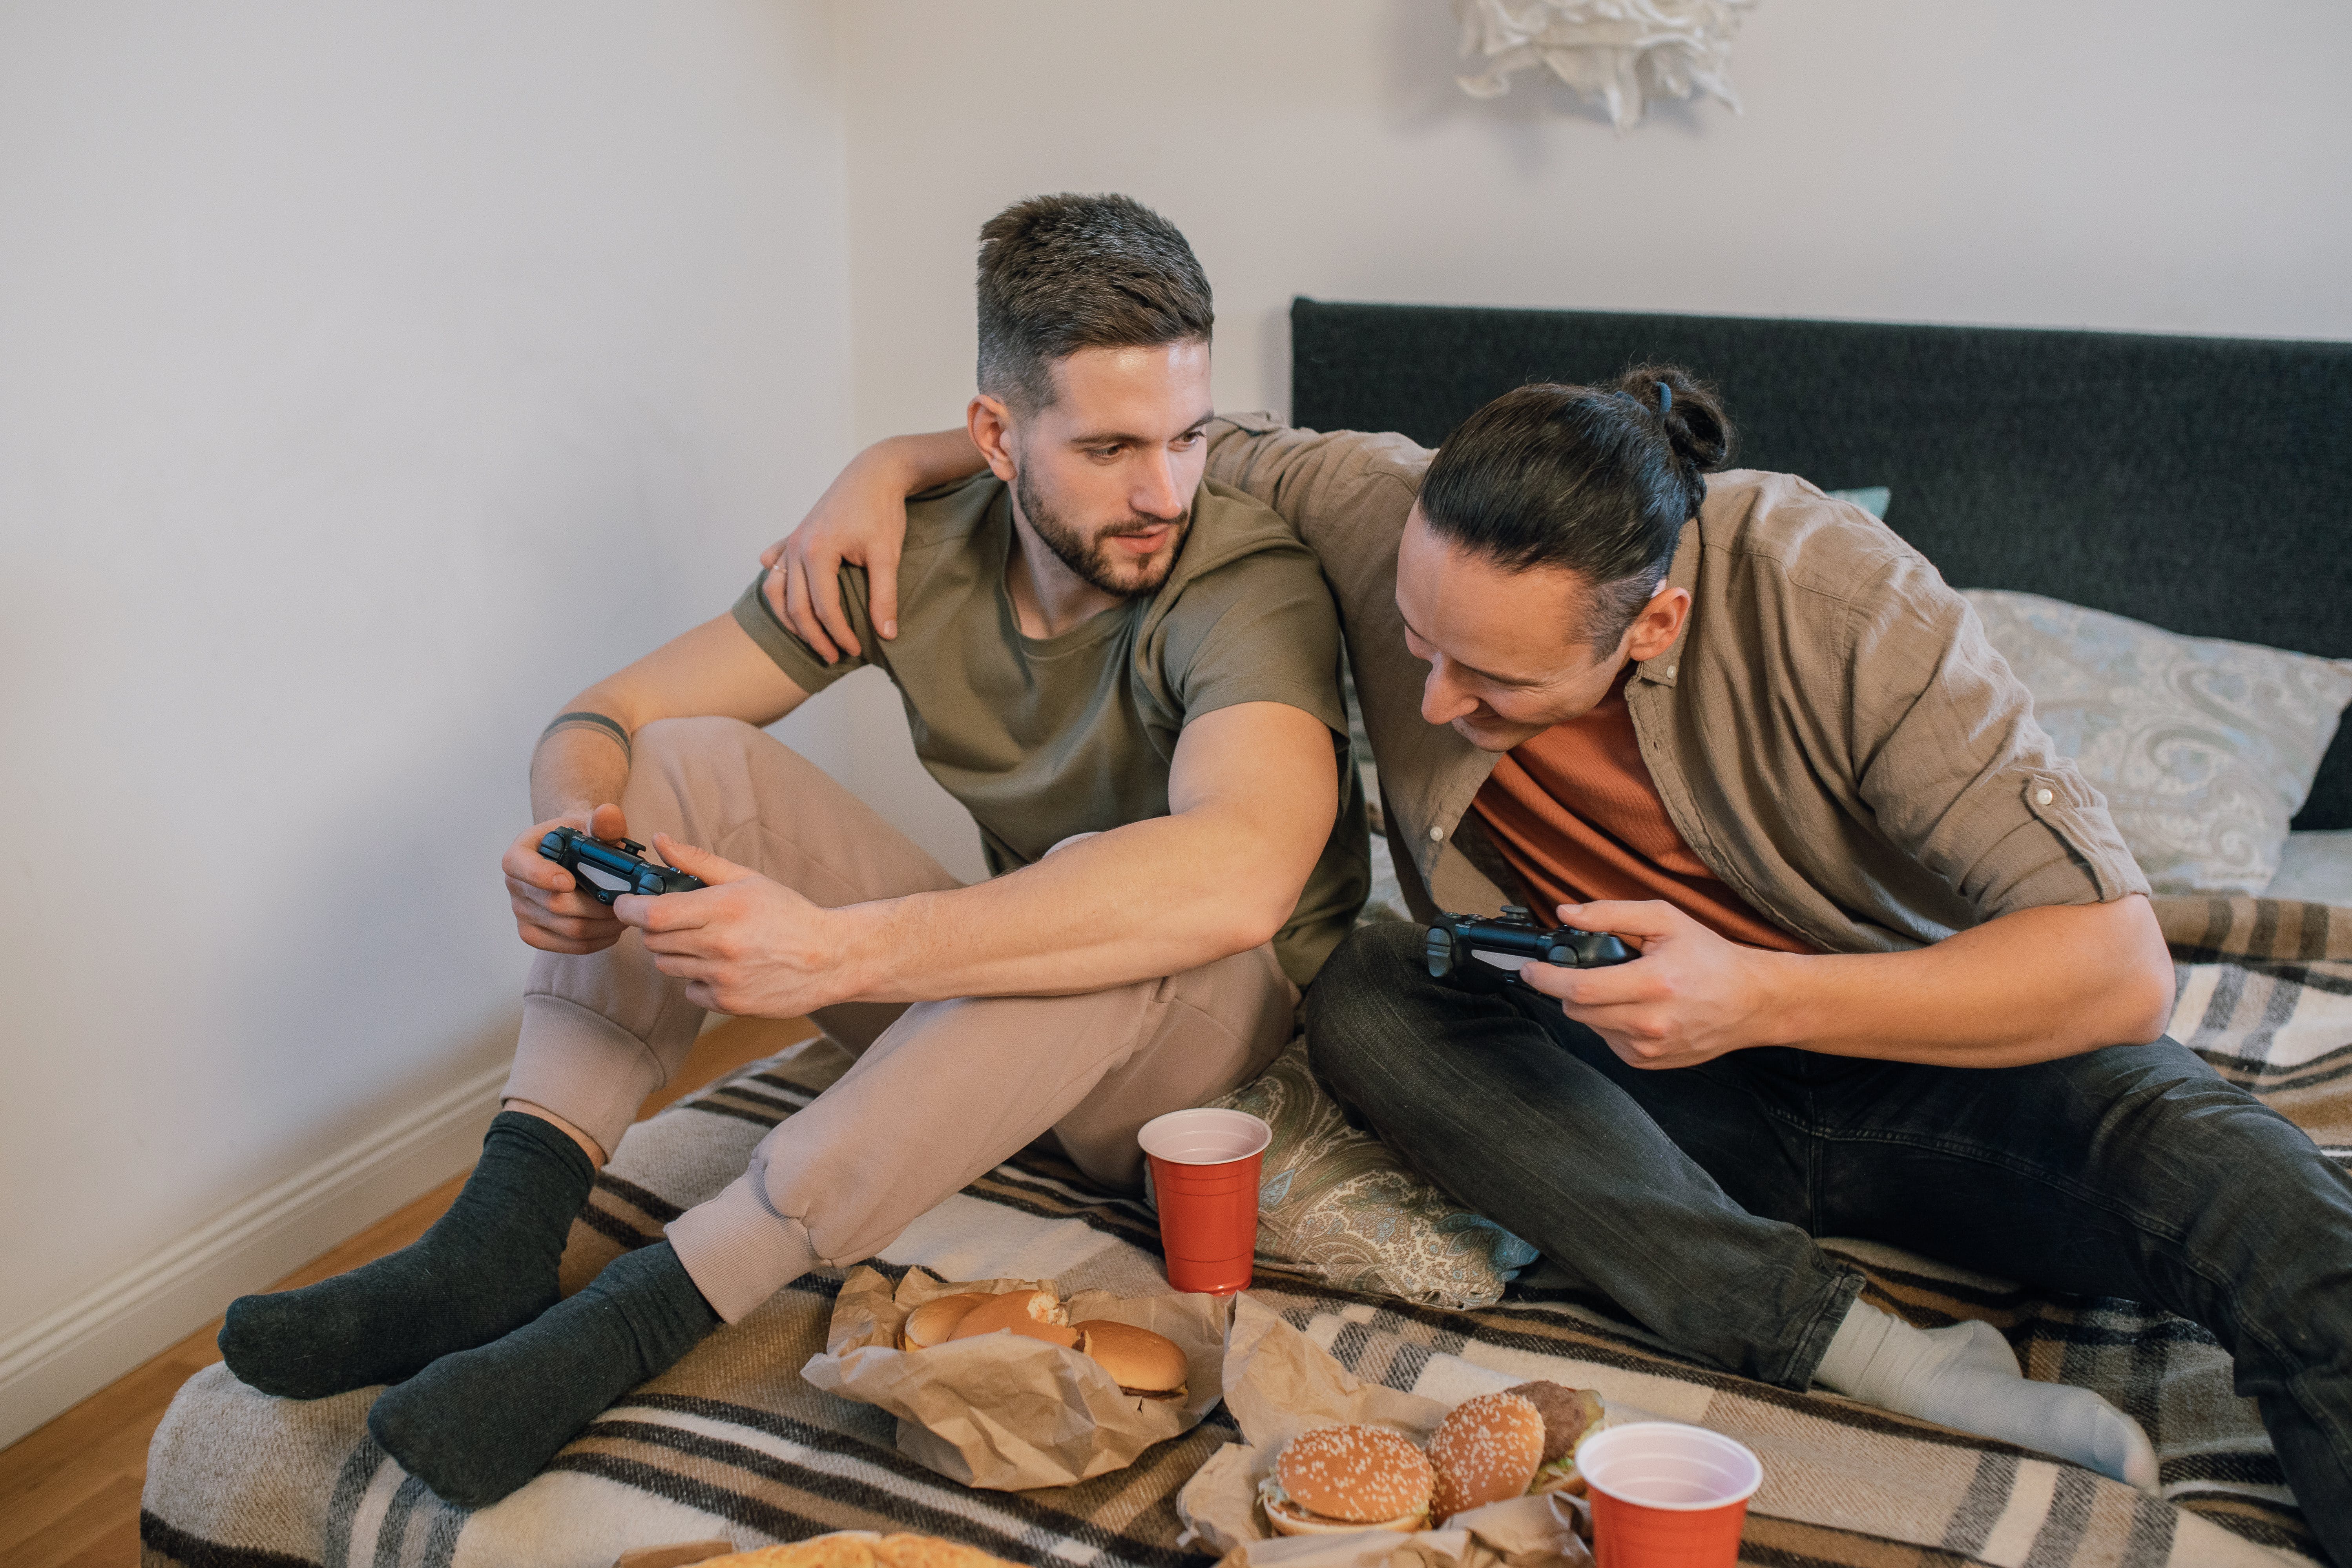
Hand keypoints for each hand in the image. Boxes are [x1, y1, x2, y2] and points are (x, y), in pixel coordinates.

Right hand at [503, 802, 630, 953]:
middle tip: (628, 904)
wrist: (572, 857)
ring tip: (627, 915)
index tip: (569, 881)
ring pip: (566, 929)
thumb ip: (604, 820)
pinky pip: (565, 946)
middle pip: (554, 904)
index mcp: (520, 852)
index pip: (519, 865)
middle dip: (596, 907)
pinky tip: (613, 930)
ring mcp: (521, 912)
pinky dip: (595, 941)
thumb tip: (608, 815)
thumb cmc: (582, 839)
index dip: (541, 875)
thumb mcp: (593, 824)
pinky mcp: (533, 934)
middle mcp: (514, 884)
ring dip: (602, 926)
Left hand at [614, 833, 861, 1016]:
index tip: (627, 904)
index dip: (629, 909)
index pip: (653, 914)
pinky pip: (690, 991)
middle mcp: (721, 945)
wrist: (830, 957)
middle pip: (654, 941)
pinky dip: (698, 980)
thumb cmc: (788, 913)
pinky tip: (723, 968)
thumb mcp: (747, 879)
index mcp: (723, 908)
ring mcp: (724, 977)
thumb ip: (698, 862)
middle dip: (656, 928)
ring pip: (667, 966)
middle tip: (678, 920)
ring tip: (707, 943)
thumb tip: (660, 841)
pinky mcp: (729, 1003)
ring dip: (676, 953)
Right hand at [759, 448, 912, 663]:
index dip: (839, 634)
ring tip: (810, 638)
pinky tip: (786, 602)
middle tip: (834, 656)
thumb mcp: (887, 555)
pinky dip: (778, 588)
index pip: (824, 608)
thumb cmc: (882, 511)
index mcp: (817, 551)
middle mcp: (797, 547)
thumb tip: (886, 635)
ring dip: (790, 619)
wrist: (875, 473)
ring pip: (777, 591)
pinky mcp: (795, 536)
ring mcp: (792, 541)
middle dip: (814, 637)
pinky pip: (776, 568)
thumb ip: (884, 596)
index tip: (855, 651)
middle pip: (796, 606)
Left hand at [1518, 900, 1781, 1069]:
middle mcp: (1650, 1023)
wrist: (1750, 1001)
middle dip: (1568, 990)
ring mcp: (1650, 1049)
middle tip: (1581, 971)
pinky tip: (1635, 1008)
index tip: (1528, 969)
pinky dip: (1610, 1024)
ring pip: (1591, 1027)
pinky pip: (1609, 1042)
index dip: (1545, 979)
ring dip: (1591, 1006)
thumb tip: (1567, 913)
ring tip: (1622, 987)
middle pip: (1578, 1011)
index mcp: (1653, 984)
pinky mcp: (1650, 1063)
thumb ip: (1611, 913)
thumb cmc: (1709, 957)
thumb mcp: (1665, 920)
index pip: (1580, 989)